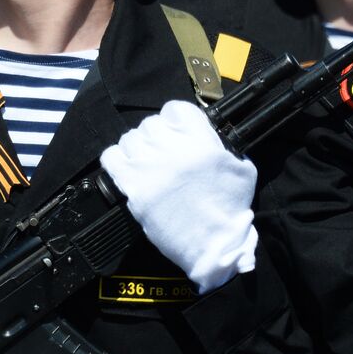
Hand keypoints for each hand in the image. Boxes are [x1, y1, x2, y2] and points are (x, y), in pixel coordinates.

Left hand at [101, 100, 257, 292]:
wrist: (214, 245)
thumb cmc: (229, 210)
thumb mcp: (241, 168)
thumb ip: (222, 146)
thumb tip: (204, 133)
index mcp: (201, 142)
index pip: (175, 108)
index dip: (176, 119)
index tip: (178, 130)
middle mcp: (173, 150)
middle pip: (151, 123)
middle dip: (157, 135)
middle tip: (163, 151)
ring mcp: (150, 168)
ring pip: (130, 138)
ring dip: (138, 148)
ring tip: (147, 162)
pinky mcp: (133, 187)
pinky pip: (111, 157)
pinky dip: (117, 159)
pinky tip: (129, 168)